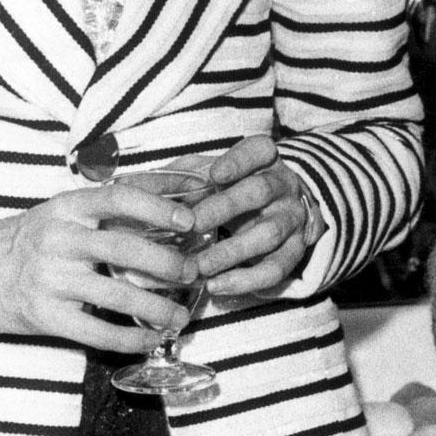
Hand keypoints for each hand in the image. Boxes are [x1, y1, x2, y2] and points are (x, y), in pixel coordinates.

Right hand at [0, 183, 200, 350]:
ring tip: (181, 315)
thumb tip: (176, 189)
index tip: (188, 218)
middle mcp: (58, 238)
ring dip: (156, 307)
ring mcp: (49, 278)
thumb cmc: (30, 237)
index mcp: (66, 207)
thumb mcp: (65, 210)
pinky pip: (96, 332)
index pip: (117, 197)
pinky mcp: (43, 315)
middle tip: (192, 272)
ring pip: (115, 295)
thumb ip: (114, 204)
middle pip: (121, 248)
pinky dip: (130, 338)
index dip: (157, 205)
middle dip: (165, 262)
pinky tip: (151, 339)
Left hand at [186, 136, 324, 298]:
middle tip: (193, 224)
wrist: (280, 208)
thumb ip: (185, 175)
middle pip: (259, 191)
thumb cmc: (234, 187)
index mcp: (265, 160)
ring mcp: (292, 218)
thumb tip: (140, 188)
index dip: (238, 161)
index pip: (258, 151)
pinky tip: (217, 285)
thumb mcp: (214, 171)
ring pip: (269, 234)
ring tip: (200, 266)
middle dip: (225, 208)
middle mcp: (284, 185)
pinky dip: (246, 280)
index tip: (214, 175)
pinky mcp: (296, 250)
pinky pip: (277, 269)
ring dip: (232, 252)